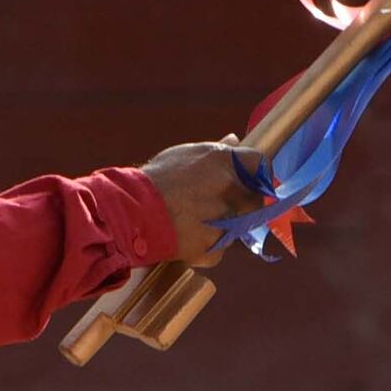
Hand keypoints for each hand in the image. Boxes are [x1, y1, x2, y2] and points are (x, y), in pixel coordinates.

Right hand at [141, 141, 251, 263]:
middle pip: (254, 200)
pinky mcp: (213, 247)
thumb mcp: (186, 154)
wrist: (131, 212)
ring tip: (194, 221)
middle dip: (243, 204)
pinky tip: (186, 237)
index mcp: (224, 162)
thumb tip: (234, 141)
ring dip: (222, 226)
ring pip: (236, 227)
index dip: (257, 174)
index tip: (252, 181)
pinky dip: (206, 246)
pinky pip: (218, 249)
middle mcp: (230, 190)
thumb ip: (216, 151)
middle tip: (219, 205)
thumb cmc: (155, 179)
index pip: (260, 164)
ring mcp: (224, 221)